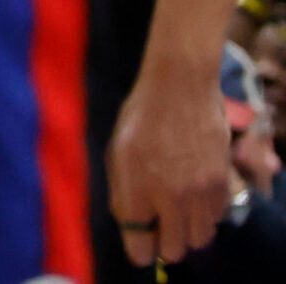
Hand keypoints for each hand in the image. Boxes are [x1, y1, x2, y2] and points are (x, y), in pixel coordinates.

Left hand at [108, 65, 232, 267]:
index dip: (139, 247)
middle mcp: (169, 197)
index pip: (140, 249)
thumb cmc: (140, 117)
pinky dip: (206, 212)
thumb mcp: (117, 154)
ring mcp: (199, 192)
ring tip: (178, 207)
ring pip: (200, 239)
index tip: (141, 239)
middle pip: (174, 251)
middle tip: (161, 224)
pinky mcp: (222, 184)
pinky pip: (217, 218)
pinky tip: (195, 191)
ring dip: (188, 229)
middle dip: (165, 242)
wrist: (180, 87)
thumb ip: (123, 193)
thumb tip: (131, 224)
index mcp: (136, 190)